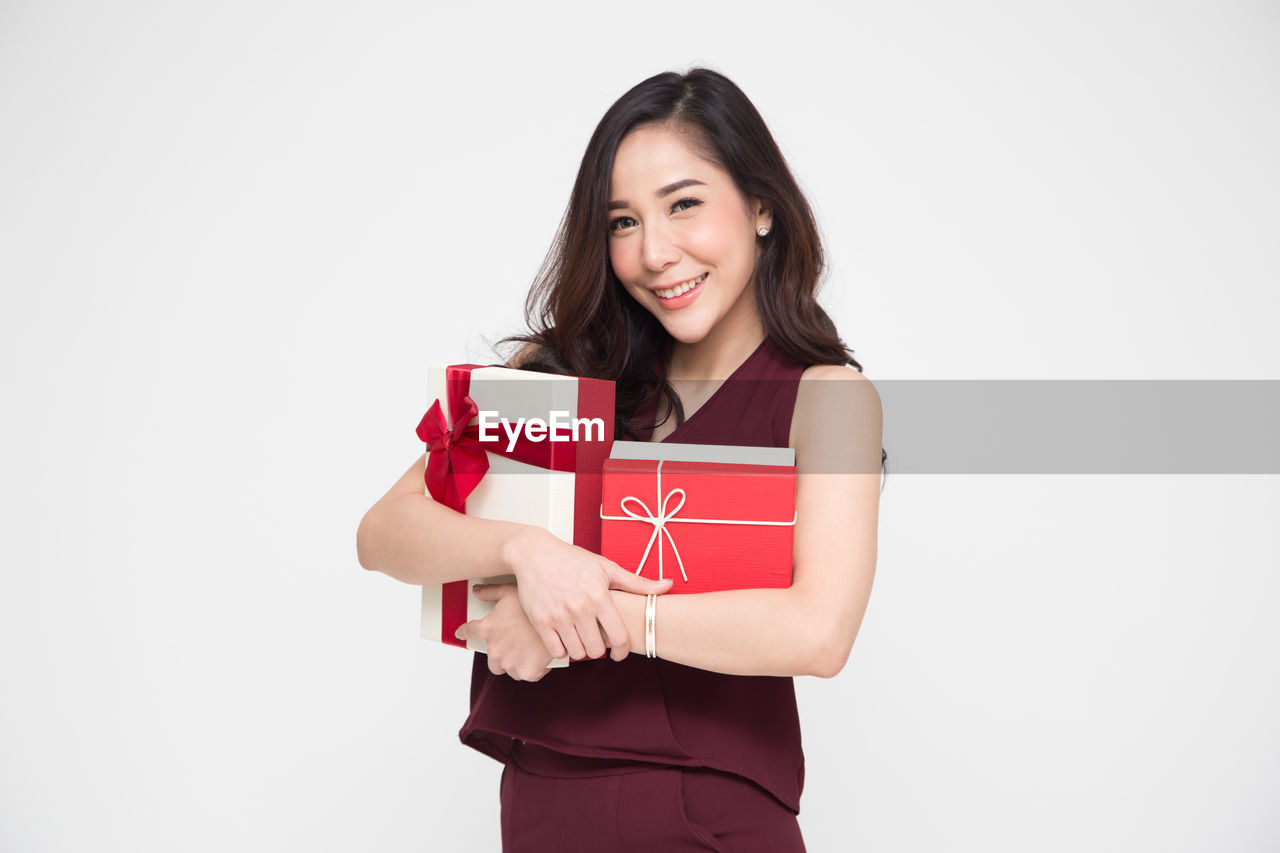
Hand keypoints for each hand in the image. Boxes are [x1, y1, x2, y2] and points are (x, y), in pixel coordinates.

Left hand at [455, 583, 554, 681]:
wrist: (560, 619)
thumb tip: (477, 591)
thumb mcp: (510, 591)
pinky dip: (535, 668)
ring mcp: (511, 663)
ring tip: (532, 649)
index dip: (464, 632)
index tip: (461, 634)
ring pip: (510, 669)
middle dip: (501, 656)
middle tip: (516, 644)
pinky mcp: (528, 672)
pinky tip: (542, 656)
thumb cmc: (535, 602)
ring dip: (518, 662)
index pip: (469, 632)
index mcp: (488, 629)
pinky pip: (528, 674)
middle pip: (492, 661)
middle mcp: (495, 649)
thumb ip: (491, 592)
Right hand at [500, 526, 672, 661]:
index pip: (619, 637)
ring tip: (580, 637)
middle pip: (597, 650)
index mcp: (600, 596)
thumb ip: (637, 582)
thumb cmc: (572, 560)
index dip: (623, 651)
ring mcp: (558, 615)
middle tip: (597, 640)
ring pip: (577, 652)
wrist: (534, 554)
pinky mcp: (540, 621)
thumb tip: (668, 585)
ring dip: (581, 649)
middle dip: (599, 649)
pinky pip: (556, 651)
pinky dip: (562, 649)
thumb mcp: (607, 568)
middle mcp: (580, 607)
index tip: (620, 654)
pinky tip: (565, 637)